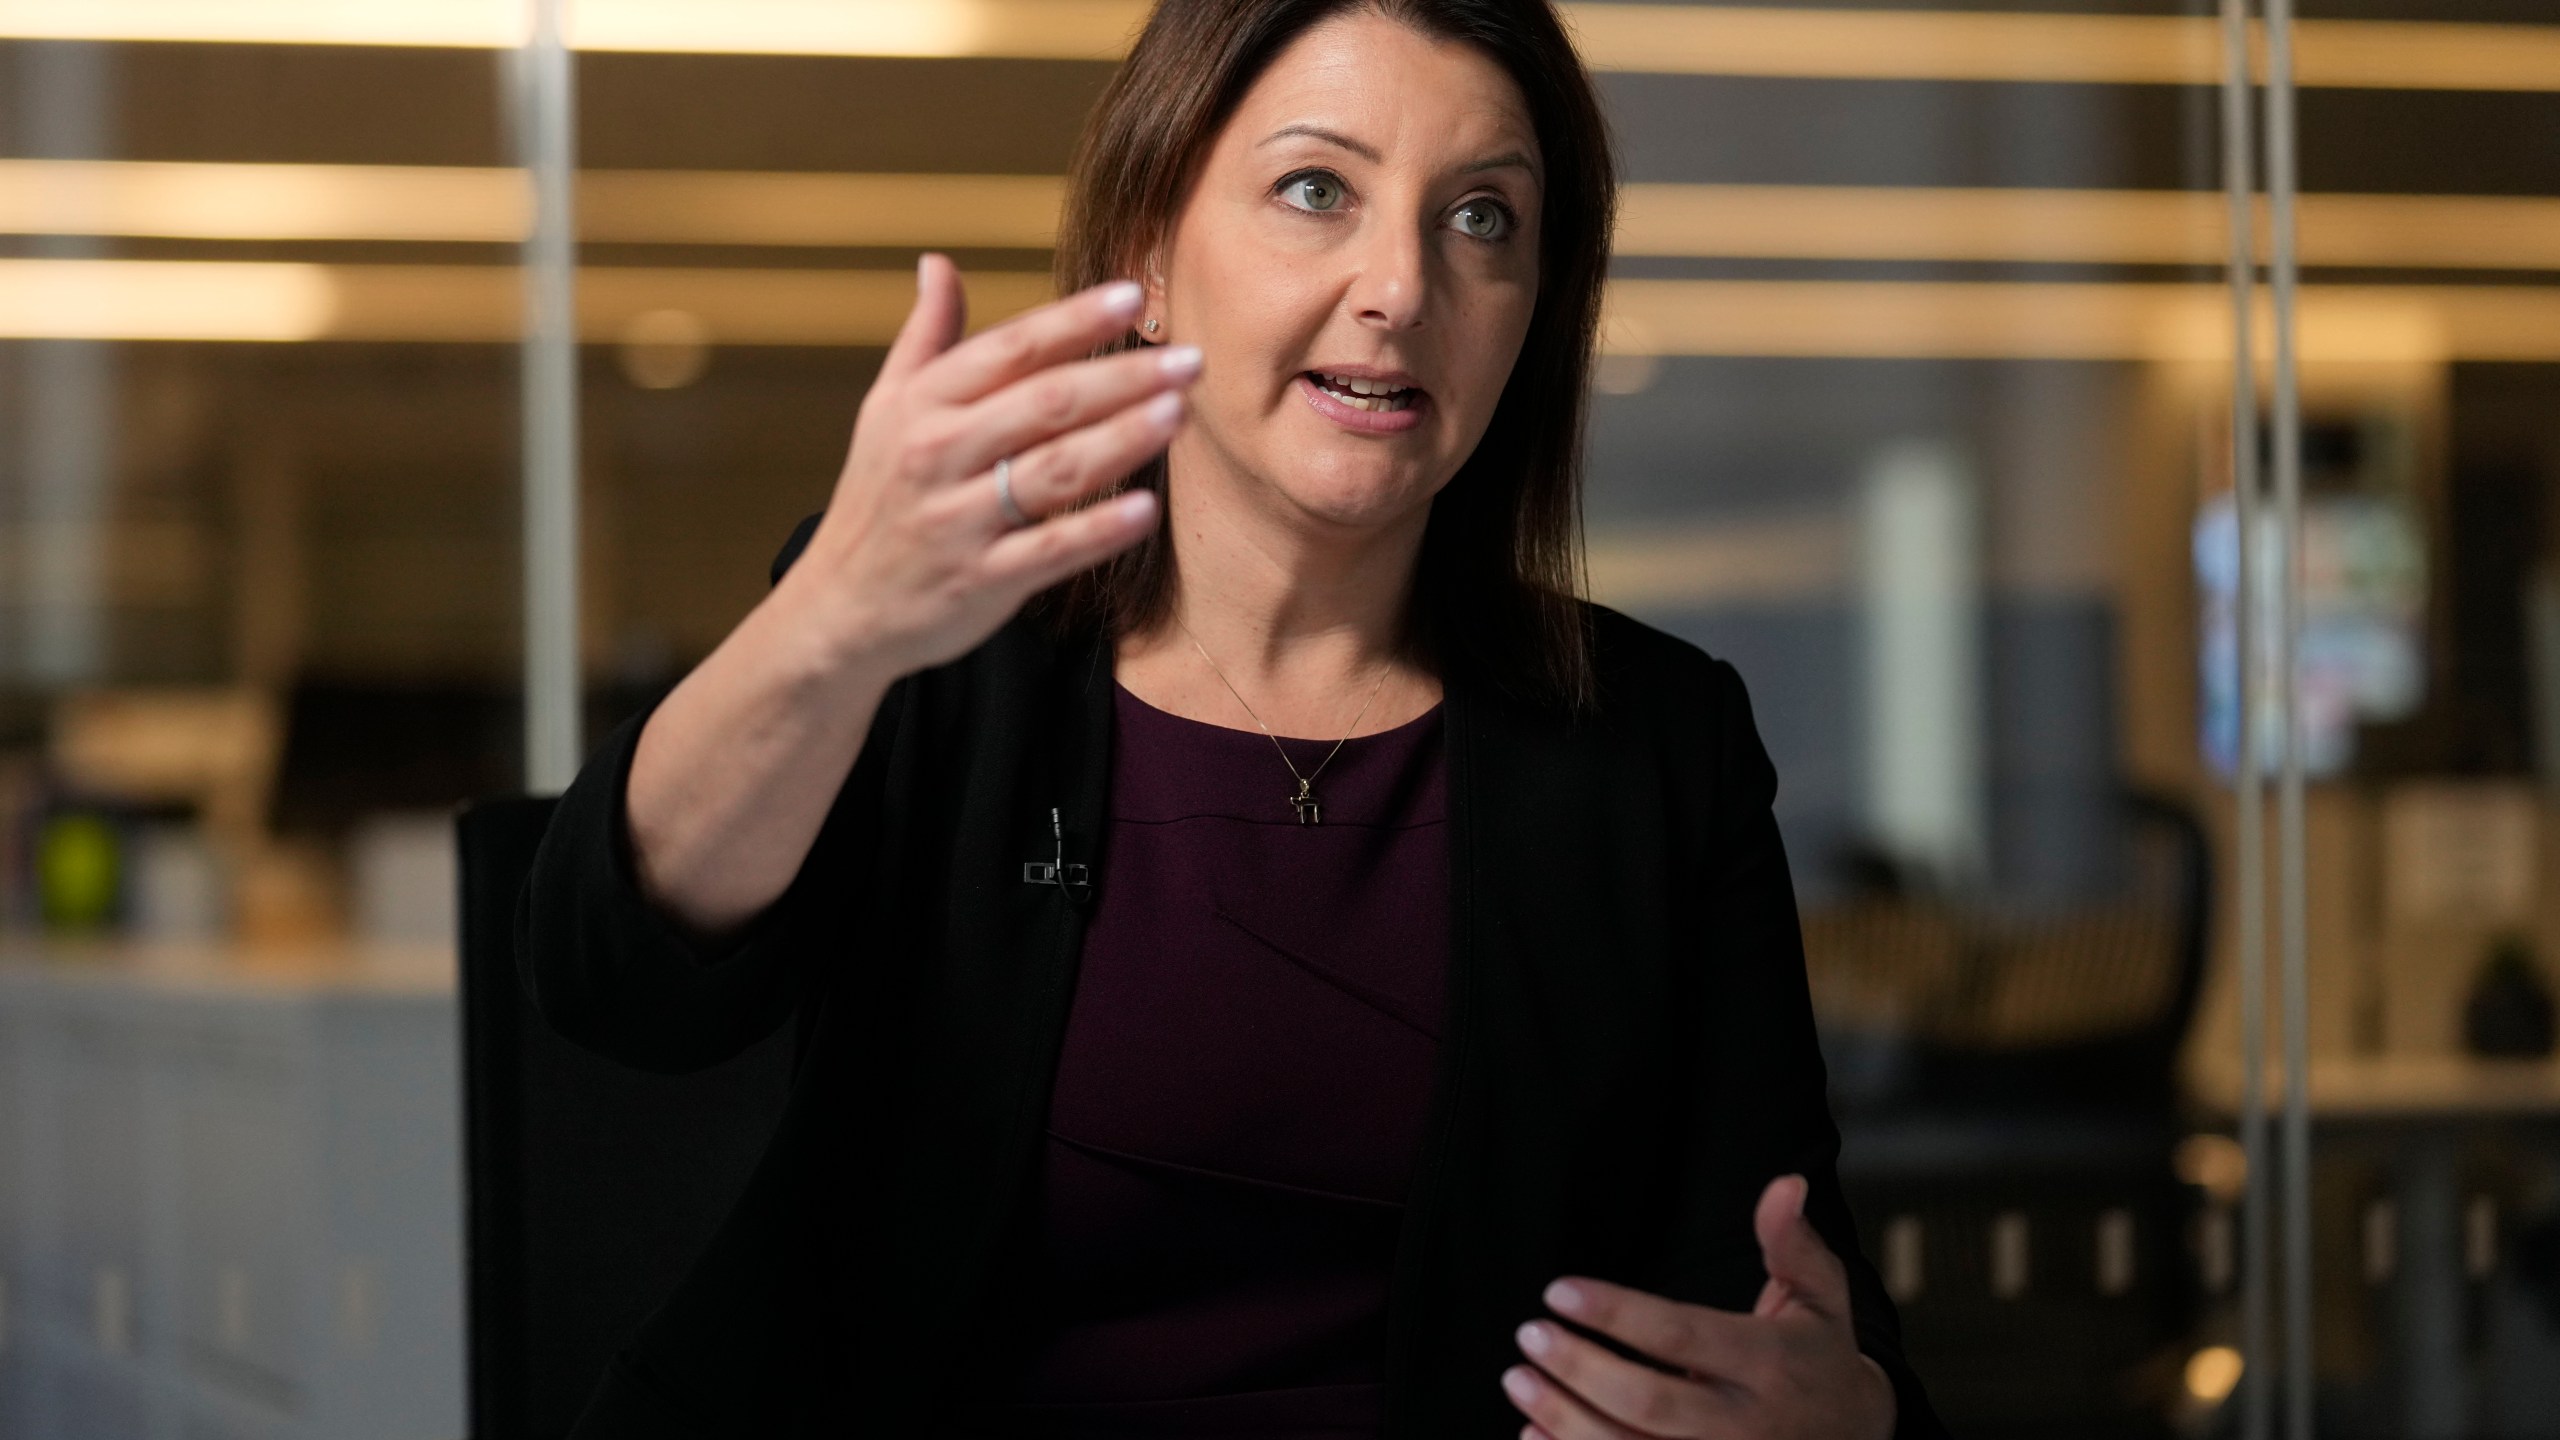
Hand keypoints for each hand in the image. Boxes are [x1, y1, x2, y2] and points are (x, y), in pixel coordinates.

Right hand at [788, 253, 1196, 674]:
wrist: (841, 606)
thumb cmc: (878, 498)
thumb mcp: (886, 410)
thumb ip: (925, 337)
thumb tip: (937, 263)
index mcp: (922, 404)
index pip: (1010, 349)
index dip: (1074, 320)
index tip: (1134, 296)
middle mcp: (938, 454)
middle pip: (1045, 404)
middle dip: (1122, 378)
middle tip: (1189, 360)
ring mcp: (959, 520)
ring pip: (1054, 471)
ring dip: (1122, 440)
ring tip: (1179, 414)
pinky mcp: (981, 580)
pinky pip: (1050, 549)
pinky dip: (1099, 529)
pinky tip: (1147, 508)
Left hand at [1502, 1176, 1895, 1439]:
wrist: (1855, 1437)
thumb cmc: (1820, 1355)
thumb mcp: (1821, 1296)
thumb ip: (1793, 1243)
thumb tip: (1785, 1183)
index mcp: (1770, 1364)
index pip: (1682, 1335)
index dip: (1616, 1313)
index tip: (1557, 1290)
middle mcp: (1747, 1425)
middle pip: (1649, 1401)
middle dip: (1580, 1369)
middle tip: (1529, 1333)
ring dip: (1565, 1418)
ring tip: (1517, 1379)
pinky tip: (1532, 1431)